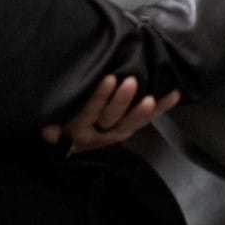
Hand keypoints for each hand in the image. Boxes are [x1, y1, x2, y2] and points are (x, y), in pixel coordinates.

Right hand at [41, 74, 179, 153]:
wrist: (65, 145)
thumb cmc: (58, 121)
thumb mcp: (49, 122)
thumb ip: (49, 126)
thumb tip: (49, 131)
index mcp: (77, 128)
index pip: (88, 112)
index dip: (99, 97)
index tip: (108, 78)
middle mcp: (98, 133)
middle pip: (111, 118)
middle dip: (122, 101)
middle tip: (131, 81)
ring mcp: (115, 132)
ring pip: (130, 124)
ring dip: (143, 111)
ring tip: (153, 97)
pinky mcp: (127, 129)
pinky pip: (146, 120)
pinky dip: (161, 108)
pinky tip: (175, 94)